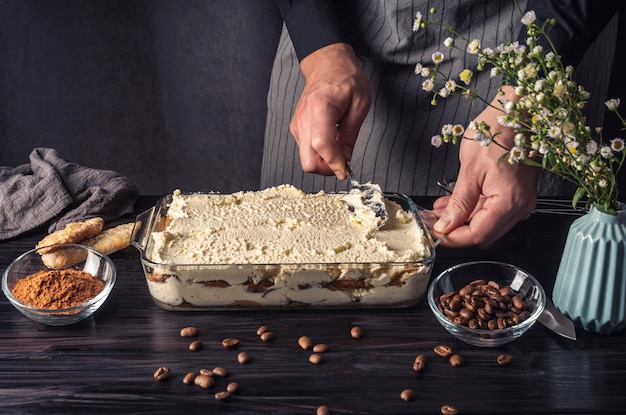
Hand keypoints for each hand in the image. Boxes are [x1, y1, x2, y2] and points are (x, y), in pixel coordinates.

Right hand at [291, 43, 371, 178]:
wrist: (327, 64)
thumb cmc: (345, 78)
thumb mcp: (360, 104)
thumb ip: (350, 135)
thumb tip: (345, 160)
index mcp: (320, 108)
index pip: (321, 145)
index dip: (334, 163)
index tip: (346, 169)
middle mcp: (304, 118)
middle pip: (308, 161)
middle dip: (327, 168)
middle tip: (343, 161)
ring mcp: (297, 125)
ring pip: (306, 160)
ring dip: (323, 161)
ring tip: (339, 146)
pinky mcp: (296, 129)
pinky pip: (306, 151)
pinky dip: (319, 153)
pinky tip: (331, 141)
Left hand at [432, 87, 537, 247]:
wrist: (515, 110)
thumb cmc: (496, 132)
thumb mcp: (470, 169)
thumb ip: (459, 202)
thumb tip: (446, 225)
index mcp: (509, 201)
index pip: (478, 234)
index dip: (453, 238)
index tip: (434, 234)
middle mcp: (520, 206)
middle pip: (483, 233)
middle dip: (455, 231)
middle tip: (432, 223)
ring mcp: (520, 200)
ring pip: (486, 223)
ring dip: (461, 220)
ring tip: (438, 211)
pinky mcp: (516, 193)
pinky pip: (492, 210)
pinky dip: (472, 209)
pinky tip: (452, 203)